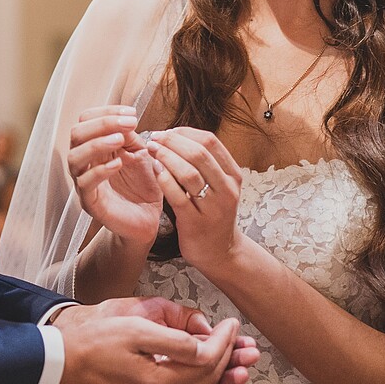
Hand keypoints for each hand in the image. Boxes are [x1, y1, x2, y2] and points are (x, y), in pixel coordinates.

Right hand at [55, 298, 257, 383]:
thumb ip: (174, 337)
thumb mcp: (134, 326)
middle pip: (207, 379)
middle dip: (231, 359)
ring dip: (224, 377)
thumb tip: (205, 344)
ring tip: (244, 366)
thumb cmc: (89, 339)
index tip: (231, 323)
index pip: (205, 362)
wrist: (59, 359)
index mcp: (157, 383)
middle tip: (248, 344)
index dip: (223, 341)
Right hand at [67, 107, 162, 246]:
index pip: (87, 119)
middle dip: (101, 124)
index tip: (130, 113)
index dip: (107, 112)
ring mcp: (83, 181)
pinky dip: (100, 171)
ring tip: (119, 140)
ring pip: (75, 157)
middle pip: (76, 133)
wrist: (149, 217)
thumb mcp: (140, 153)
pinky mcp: (89, 202)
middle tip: (127, 124)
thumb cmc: (142, 184)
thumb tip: (124, 120)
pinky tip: (118, 165)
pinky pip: (85, 183)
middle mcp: (84, 161)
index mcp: (94, 145)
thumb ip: (130, 136)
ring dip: (97, 144)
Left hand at [147, 129, 243, 272]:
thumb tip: (176, 134)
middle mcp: (227, 190)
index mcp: (233, 175)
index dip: (185, 132)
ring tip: (151, 150)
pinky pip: (178, 196)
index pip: (210, 141)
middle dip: (173, 142)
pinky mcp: (196, 223)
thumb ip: (203, 163)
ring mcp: (213, 207)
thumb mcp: (218, 185)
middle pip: (199, 154)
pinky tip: (154, 170)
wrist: (220, 252)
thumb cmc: (212, 213)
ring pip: (189, 173)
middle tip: (155, 138)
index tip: (167, 131)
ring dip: (166, 157)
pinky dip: (164, 179)